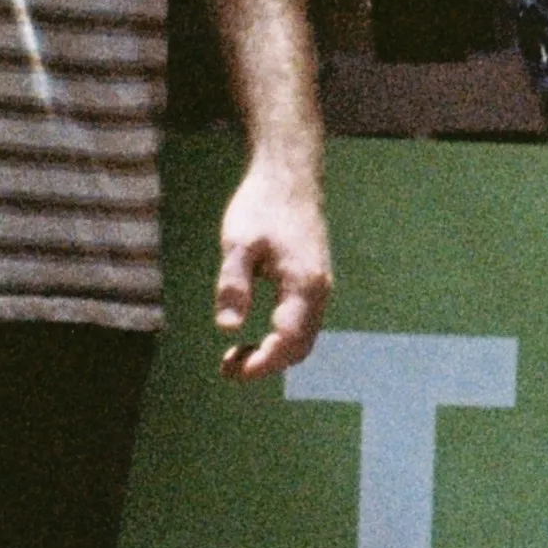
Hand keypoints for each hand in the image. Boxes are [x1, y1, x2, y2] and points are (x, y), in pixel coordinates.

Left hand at [212, 159, 333, 382]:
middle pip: (300, 348)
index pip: (287, 342)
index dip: (261, 364)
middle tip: (227, 368)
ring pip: (303, 338)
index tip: (230, 372)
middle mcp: (319, 291)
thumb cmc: (261, 206)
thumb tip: (227, 328)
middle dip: (266, 364)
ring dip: (273, 353)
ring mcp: (319, 287)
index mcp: (304, 285)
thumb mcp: (238, 244)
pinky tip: (255, 334)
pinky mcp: (313, 281)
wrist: (288, 176)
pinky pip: (302, 323)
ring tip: (235, 356)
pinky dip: (280, 338)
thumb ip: (233, 285)